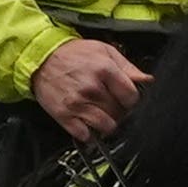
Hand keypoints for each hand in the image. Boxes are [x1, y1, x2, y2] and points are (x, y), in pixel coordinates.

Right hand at [29, 40, 144, 142]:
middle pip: (120, 113)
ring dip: (107, 124)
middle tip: (111, 105)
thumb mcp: (104, 51)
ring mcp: (77, 104)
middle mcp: (91, 88)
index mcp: (104, 70)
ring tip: (101, 114)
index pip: (131, 97)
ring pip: (106, 127)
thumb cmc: (73, 53)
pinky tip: (88, 123)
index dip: (131, 100)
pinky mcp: (64, 115)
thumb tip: (146, 80)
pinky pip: (85, 135)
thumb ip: (127, 67)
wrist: (40, 58)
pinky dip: (90, 134)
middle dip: (119, 111)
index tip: (125, 98)